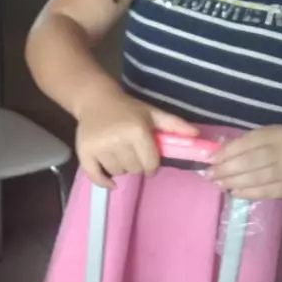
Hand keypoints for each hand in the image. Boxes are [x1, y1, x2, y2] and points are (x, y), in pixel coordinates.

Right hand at [75, 88, 198, 187]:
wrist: (95, 99)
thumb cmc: (127, 109)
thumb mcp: (152, 113)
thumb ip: (175, 125)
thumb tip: (196, 135)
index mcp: (136, 131)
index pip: (150, 163)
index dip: (152, 165)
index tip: (149, 162)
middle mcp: (117, 140)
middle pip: (133, 169)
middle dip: (136, 165)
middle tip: (132, 153)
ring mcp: (99, 148)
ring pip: (117, 173)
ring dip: (121, 168)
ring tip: (119, 155)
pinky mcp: (85, 153)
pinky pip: (96, 177)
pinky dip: (104, 182)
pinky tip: (110, 181)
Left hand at [209, 125, 281, 199]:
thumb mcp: (271, 138)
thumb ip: (248, 144)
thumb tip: (217, 154)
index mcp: (277, 134)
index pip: (247, 142)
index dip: (227, 152)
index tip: (210, 159)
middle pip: (249, 161)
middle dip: (226, 169)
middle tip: (209, 174)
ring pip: (255, 178)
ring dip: (232, 182)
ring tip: (218, 183)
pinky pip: (264, 191)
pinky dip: (247, 192)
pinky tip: (234, 192)